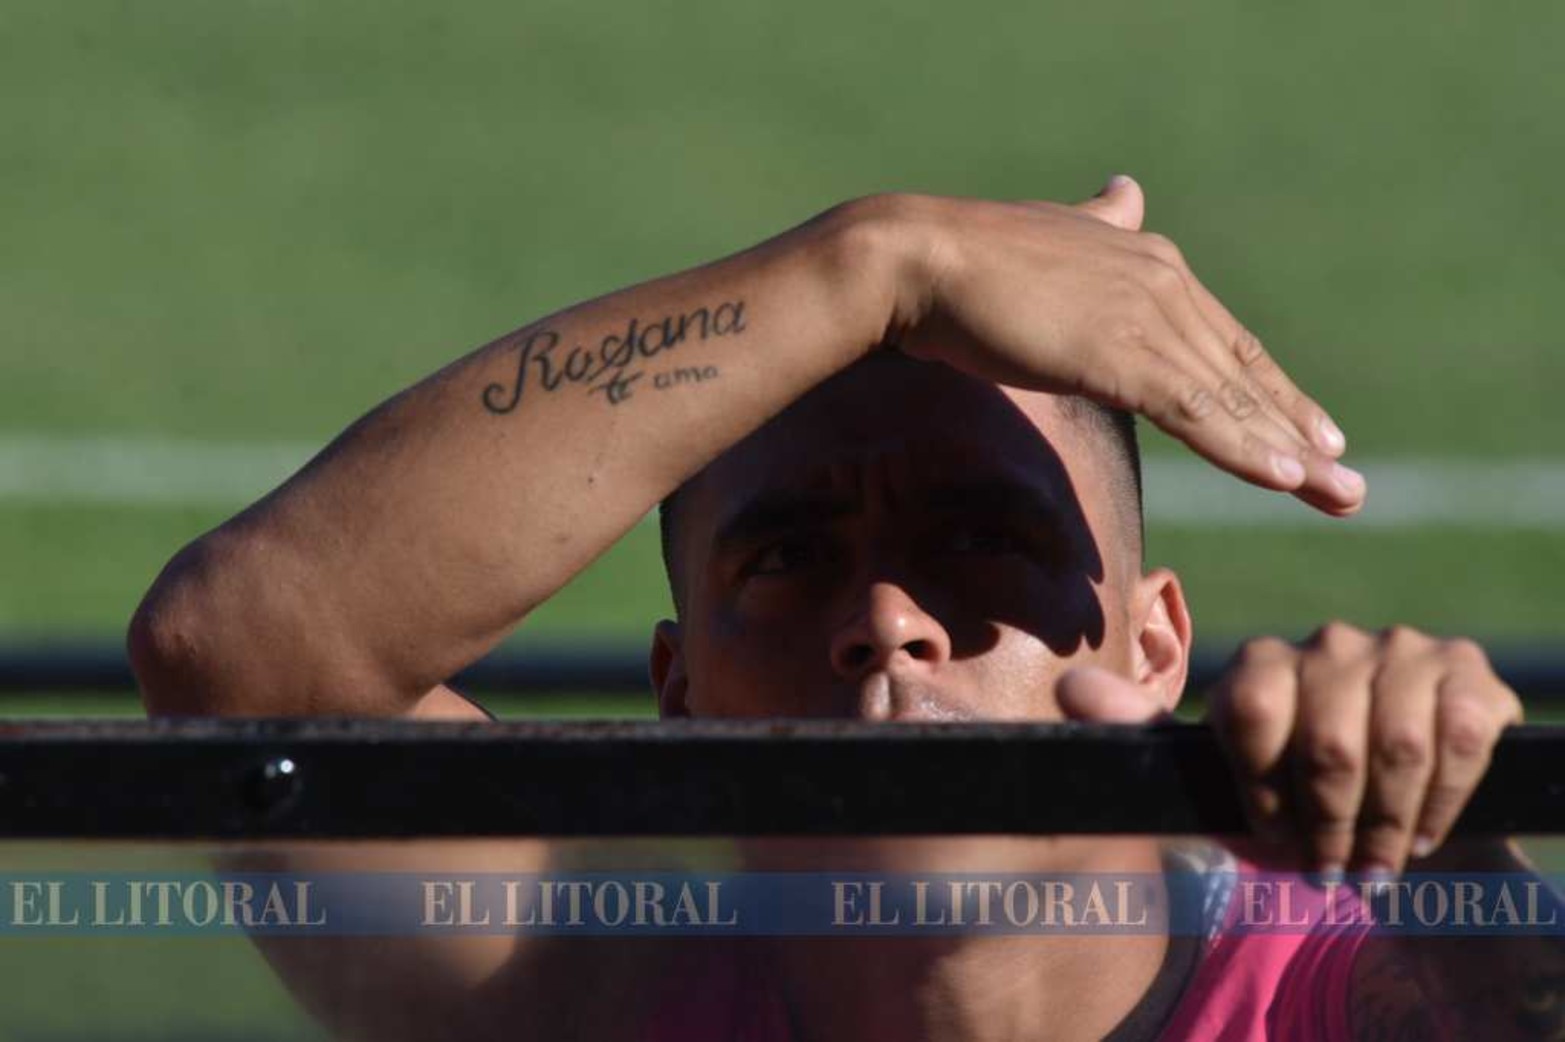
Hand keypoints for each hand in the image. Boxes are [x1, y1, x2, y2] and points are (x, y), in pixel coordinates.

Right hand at [873, 177, 1363, 515]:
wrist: (919, 260)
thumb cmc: (969, 259)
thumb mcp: (1053, 234)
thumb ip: (1098, 224)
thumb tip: (1126, 187)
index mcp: (1149, 260)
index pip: (1225, 343)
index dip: (1272, 394)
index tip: (1312, 438)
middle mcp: (1162, 283)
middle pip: (1244, 374)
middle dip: (1298, 433)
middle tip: (1347, 488)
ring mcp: (1144, 317)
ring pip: (1230, 400)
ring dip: (1288, 458)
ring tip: (1338, 499)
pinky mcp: (1119, 352)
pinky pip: (1195, 411)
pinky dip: (1242, 447)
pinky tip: (1284, 478)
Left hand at [1057, 624, 1523, 874]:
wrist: (1395, 820)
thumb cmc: (1293, 804)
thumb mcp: (1214, 784)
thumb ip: (1140, 734)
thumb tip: (1068, 686)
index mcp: (1261, 665)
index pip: (1250, 716)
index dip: (1265, 794)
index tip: (1274, 836)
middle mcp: (1330, 642)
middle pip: (1327, 743)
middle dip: (1329, 824)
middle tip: (1331, 865)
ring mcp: (1401, 650)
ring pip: (1394, 745)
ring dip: (1385, 825)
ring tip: (1374, 859)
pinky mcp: (1466, 672)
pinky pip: (1458, 739)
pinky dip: (1440, 802)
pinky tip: (1423, 829)